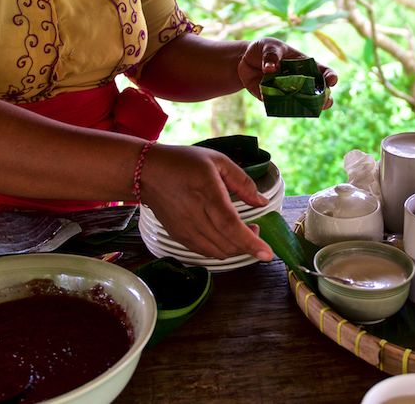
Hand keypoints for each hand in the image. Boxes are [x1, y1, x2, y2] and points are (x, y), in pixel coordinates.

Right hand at [137, 144, 274, 260]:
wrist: (147, 173)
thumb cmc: (184, 162)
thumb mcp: (217, 161)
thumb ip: (242, 181)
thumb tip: (261, 202)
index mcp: (207, 193)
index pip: (230, 225)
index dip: (250, 242)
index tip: (267, 254)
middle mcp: (195, 215)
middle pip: (227, 244)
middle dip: (248, 244)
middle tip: (256, 229)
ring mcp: (185, 229)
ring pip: (217, 253)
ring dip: (235, 249)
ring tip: (242, 232)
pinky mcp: (178, 236)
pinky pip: (204, 252)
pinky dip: (220, 250)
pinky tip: (224, 237)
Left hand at [236, 37, 337, 105]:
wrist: (246, 60)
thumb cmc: (264, 49)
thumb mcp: (269, 46)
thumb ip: (271, 55)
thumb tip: (270, 69)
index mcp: (305, 65)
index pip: (323, 72)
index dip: (330, 77)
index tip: (332, 80)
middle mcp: (300, 81)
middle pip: (318, 93)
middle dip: (325, 99)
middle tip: (325, 102)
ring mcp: (288, 92)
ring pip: (301, 104)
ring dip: (303, 108)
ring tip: (305, 109)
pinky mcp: (273, 99)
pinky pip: (277, 106)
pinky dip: (276, 106)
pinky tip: (272, 102)